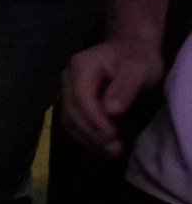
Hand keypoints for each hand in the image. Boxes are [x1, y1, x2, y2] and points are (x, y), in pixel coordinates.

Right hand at [63, 33, 169, 157]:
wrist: (131, 50)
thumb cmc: (137, 58)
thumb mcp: (138, 68)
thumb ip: (125, 87)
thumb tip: (111, 111)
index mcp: (79, 67)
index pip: (80, 98)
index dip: (94, 120)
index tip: (113, 136)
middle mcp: (66, 79)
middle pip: (72, 112)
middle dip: (92, 134)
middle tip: (116, 151)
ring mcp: (66, 92)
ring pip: (70, 121)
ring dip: (89, 140)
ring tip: (113, 153)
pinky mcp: (72, 103)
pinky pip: (74, 124)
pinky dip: (88, 138)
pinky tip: (105, 148)